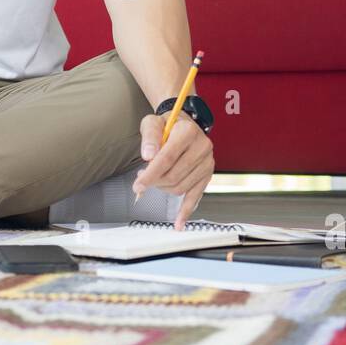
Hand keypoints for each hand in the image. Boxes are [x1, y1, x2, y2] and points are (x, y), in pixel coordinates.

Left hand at [133, 111, 213, 229]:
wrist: (183, 125)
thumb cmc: (167, 125)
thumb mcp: (152, 122)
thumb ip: (149, 136)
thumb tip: (148, 155)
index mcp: (188, 132)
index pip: (167, 159)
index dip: (150, 174)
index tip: (138, 185)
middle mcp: (202, 147)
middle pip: (173, 176)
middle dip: (154, 182)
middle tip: (142, 180)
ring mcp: (207, 162)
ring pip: (181, 187)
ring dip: (163, 188)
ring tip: (155, 179)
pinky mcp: (207, 175)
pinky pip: (195, 196)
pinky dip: (186, 210)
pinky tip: (179, 222)